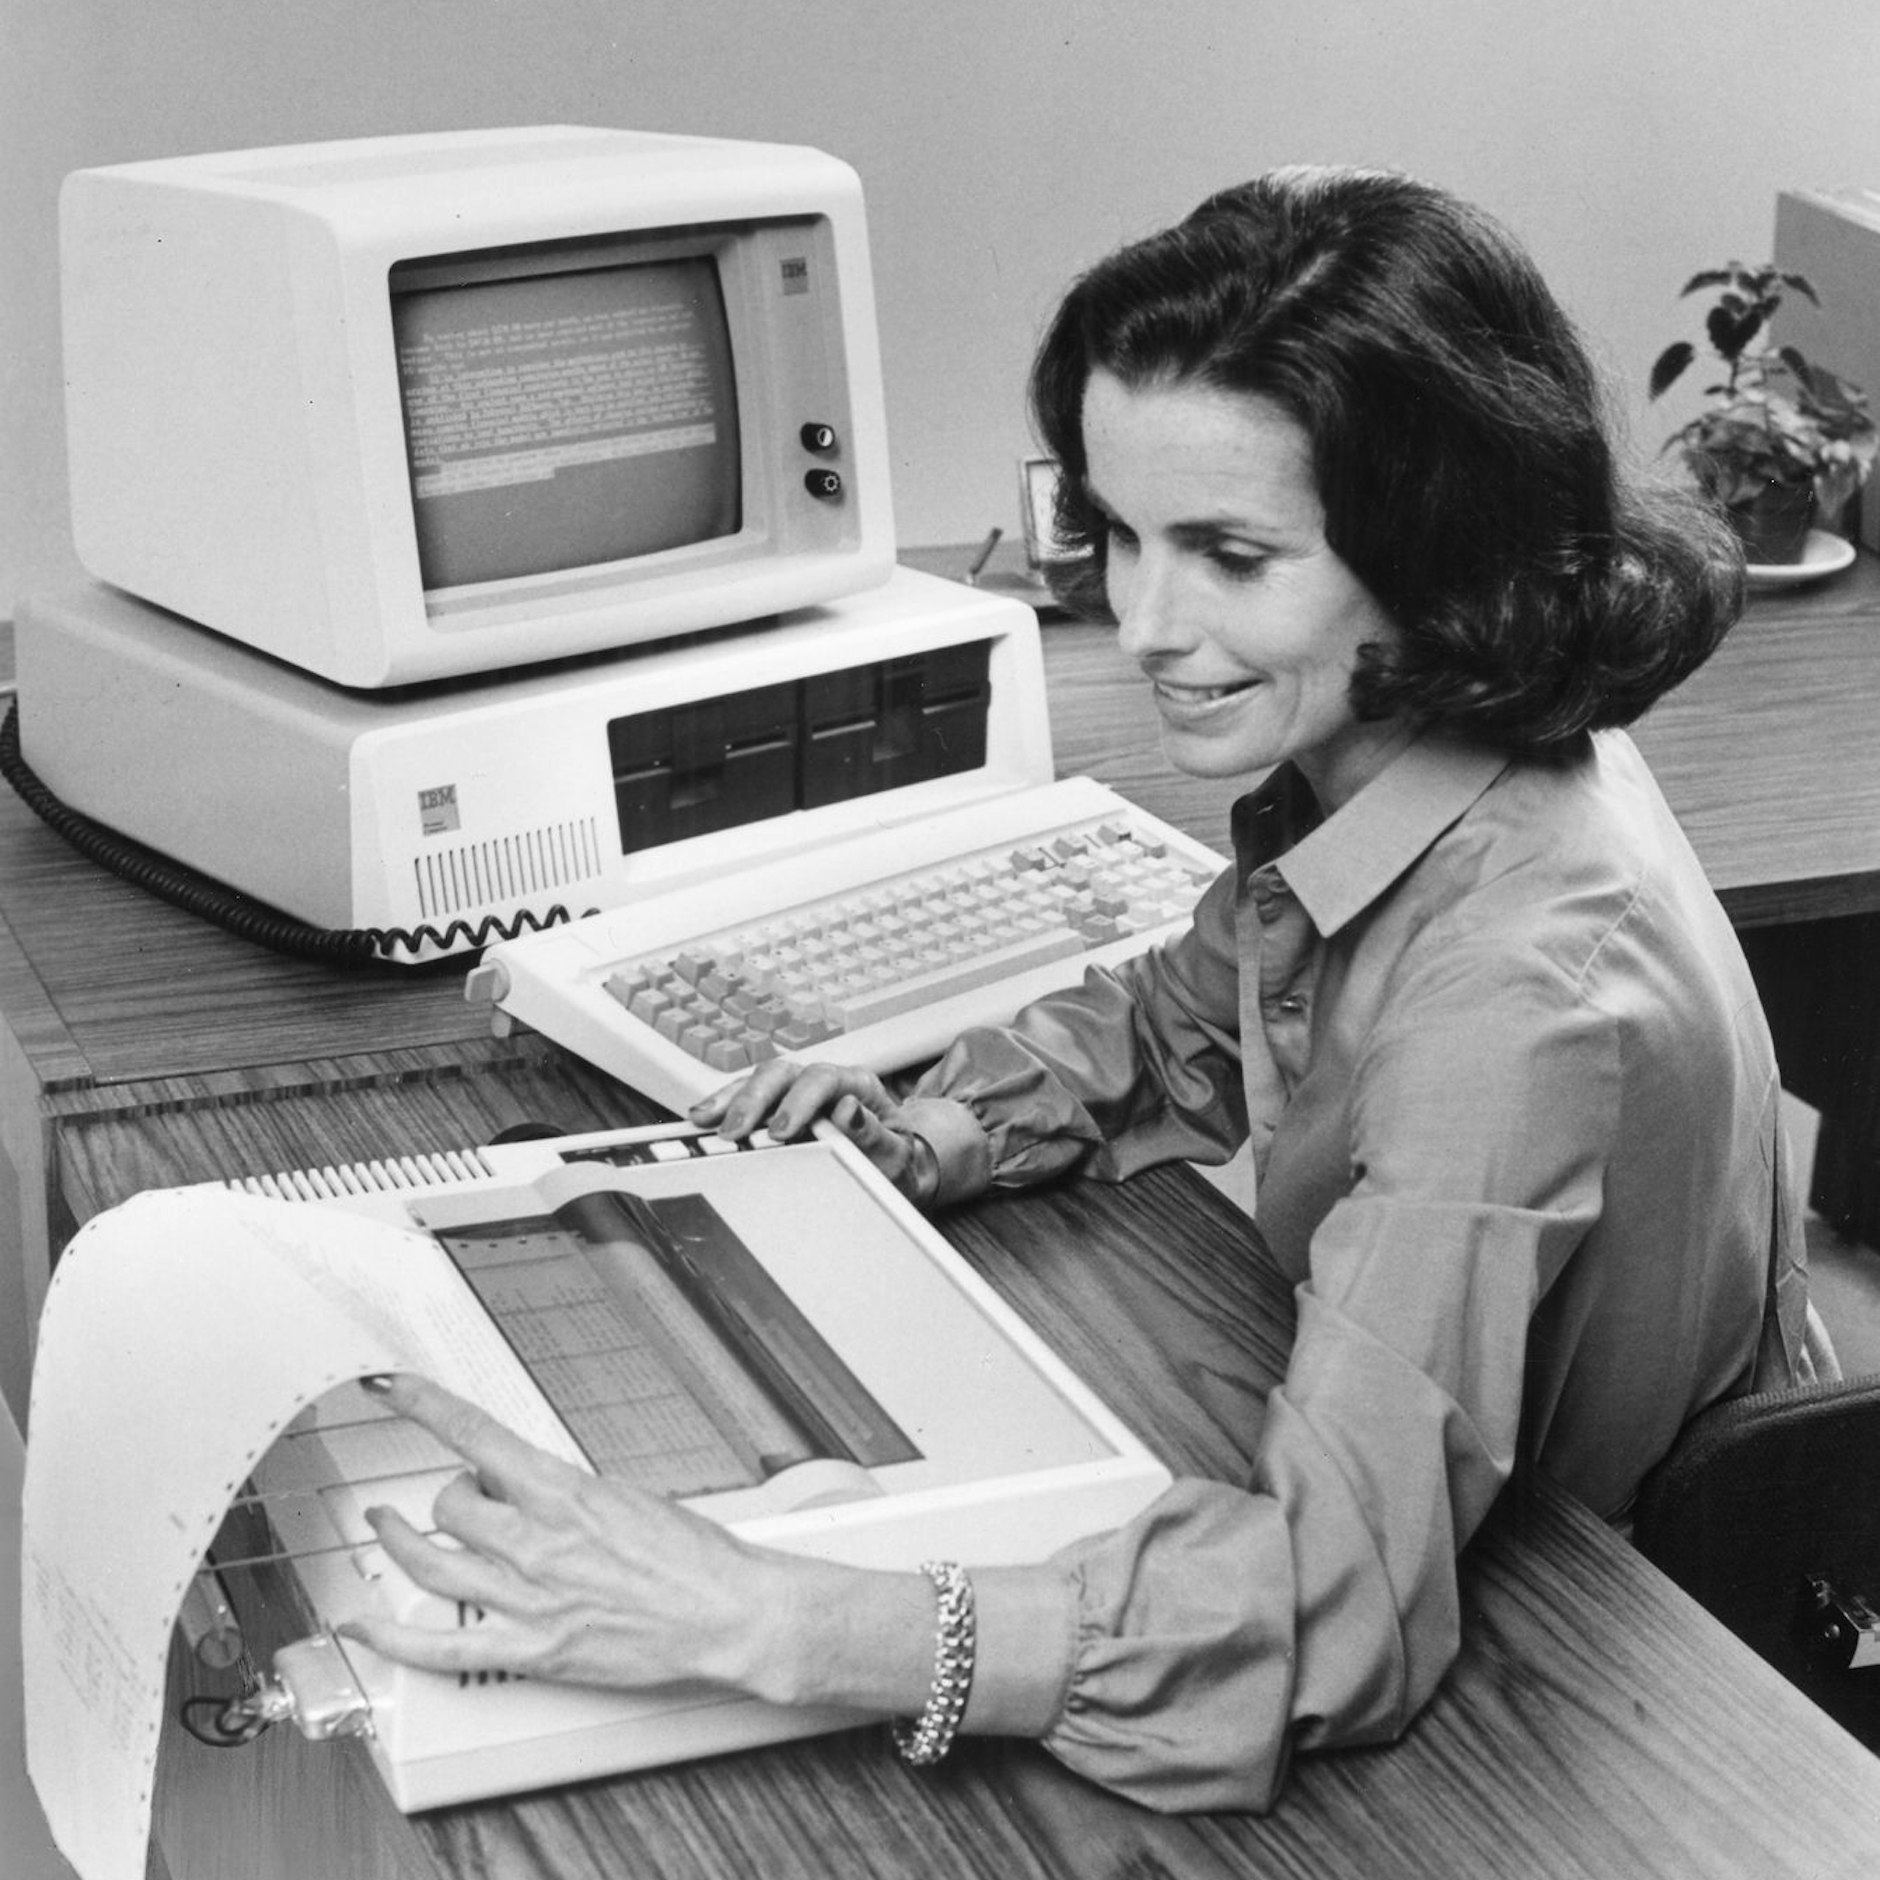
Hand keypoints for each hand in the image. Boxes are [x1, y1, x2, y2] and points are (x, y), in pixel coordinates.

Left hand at [339, 1375, 792, 1696]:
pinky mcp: (531, 1651)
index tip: (393, 1388)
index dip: (424, 1405)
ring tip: (387, 1528)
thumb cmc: (695, 1556)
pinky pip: (440, 1647)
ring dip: (400, 1542)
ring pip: (432, 1563)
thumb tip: (533, 1486)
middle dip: (449, 1493)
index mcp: (563, 1492)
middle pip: (449, 1504)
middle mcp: (536, 1542)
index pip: (475, 1434)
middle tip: (460, 1496)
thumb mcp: (630, 1495)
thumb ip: (570, 1493)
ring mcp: (527, 1599)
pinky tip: (363, 1627)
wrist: (727, 1611)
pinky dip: (390, 1640)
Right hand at [689, 1061, 938, 1206]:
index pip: (824, 1078)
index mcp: (857, 1084)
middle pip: (783, 1073)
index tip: (782, 1130)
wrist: (897, 1165)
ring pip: (759, 1080)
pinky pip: (748, 1096)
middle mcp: (825, 1080)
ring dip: (730, 1098)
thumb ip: (875, 1134)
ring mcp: (799, 1090)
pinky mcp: (780, 1105)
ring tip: (704, 1120)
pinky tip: (704, 1118)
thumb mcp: (896, 1154)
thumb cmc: (896, 1158)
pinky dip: (725, 1105)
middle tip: (734, 1132)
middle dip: (754, 1099)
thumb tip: (849, 1110)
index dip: (799, 1100)